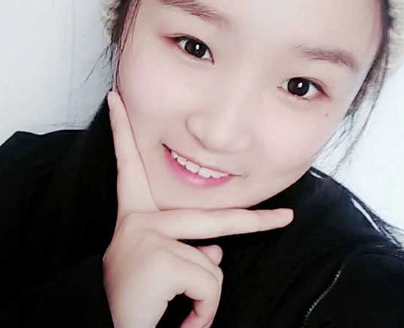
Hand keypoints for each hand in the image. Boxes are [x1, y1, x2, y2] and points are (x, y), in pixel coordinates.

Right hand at [102, 88, 292, 327]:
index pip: (129, 165)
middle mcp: (139, 220)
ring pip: (212, 265)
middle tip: (288, 218)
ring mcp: (149, 236)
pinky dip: (204, 314)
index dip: (122, 131)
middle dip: (254, 220)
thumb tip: (218, 252)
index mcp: (134, 218)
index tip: (116, 98)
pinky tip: (183, 325)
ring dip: (206, 301)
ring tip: (182, 319)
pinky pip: (209, 284)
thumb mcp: (157, 267)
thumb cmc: (133, 301)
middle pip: (211, 217)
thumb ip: (187, 252)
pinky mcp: (161, 258)